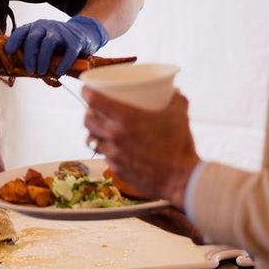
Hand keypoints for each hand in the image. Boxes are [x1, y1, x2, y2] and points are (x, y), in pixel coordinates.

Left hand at [4, 15, 107, 75]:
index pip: (21, 31)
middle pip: (33, 38)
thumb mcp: (43, 45)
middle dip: (29, 55)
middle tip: (29, 70)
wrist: (83, 34)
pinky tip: (59, 72)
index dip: (14, 41)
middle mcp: (46, 26)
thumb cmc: (58, 44)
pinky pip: (68, 52)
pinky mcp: (75, 41)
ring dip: (43, 59)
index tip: (9, 51)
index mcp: (35, 27)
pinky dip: (63, 63)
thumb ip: (34, 55)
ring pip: (48, 43)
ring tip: (41, 72)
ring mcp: (61, 32)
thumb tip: (21, 72)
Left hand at [82, 88, 199, 209]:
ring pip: (92, 141)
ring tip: (101, 131)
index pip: (94, 100)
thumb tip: (174, 90)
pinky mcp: (117, 170)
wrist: (181, 180)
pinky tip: (116, 150)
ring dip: (94, 134)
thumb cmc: (180, 145)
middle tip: (94, 111)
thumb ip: (176, 99)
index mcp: (126, 118)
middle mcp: (114, 136)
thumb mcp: (180, 115)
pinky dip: (108, 151)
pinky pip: (105, 157)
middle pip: (87, 121)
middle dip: (88, 114)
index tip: (87, 89)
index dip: (86, 92)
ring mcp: (114, 155)